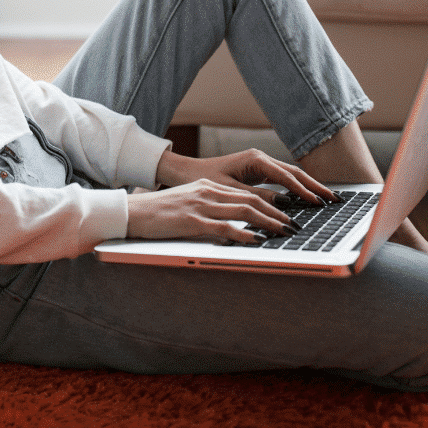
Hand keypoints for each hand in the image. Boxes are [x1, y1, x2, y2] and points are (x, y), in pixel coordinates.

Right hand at [126, 178, 298, 242]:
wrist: (133, 212)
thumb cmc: (158, 212)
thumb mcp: (188, 203)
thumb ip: (210, 208)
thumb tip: (233, 223)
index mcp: (208, 186)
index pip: (246, 193)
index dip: (270, 204)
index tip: (286, 215)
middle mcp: (207, 192)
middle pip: (250, 200)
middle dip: (277, 213)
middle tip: (295, 225)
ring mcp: (200, 205)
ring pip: (243, 211)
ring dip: (268, 223)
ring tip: (285, 232)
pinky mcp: (192, 221)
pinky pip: (224, 227)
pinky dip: (244, 234)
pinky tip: (257, 240)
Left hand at [156, 147, 339, 207]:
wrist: (187, 172)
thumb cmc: (204, 180)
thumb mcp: (230, 191)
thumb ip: (257, 198)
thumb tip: (283, 205)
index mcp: (255, 159)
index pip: (286, 176)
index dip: (303, 191)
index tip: (318, 203)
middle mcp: (261, 158)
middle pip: (295, 173)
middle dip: (315, 186)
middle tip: (334, 200)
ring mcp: (260, 164)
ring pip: (291, 175)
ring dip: (309, 187)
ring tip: (328, 200)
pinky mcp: (258, 171)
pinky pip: (283, 180)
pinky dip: (297, 188)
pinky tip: (307, 199)